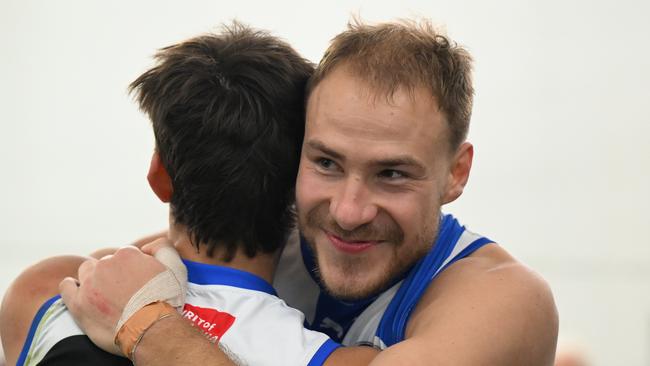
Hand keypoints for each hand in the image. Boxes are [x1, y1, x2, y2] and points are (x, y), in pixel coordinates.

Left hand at [60, 240, 175, 354]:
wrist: (152, 329)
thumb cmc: (166, 300)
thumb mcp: (175, 267)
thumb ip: (162, 247)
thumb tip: (147, 247)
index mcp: (127, 254)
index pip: (125, 256)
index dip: (131, 269)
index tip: (135, 282)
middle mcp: (106, 264)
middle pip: (105, 263)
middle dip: (112, 274)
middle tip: (122, 291)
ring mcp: (89, 283)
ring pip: (86, 272)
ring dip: (93, 279)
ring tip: (103, 294)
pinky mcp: (78, 302)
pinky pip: (66, 287)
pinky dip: (70, 287)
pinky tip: (77, 291)